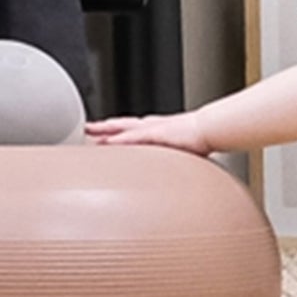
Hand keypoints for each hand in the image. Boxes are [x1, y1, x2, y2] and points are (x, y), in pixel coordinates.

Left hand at [84, 112, 211, 155]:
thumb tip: (170, 171)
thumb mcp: (180, 150)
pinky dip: (119, 139)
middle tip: (86, 128)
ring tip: (90, 132)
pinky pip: (133, 137)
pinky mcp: (157, 133)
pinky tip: (108, 142)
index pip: (130, 129)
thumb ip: (170, 159)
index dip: (114, 130)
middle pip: (121, 125)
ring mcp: (152, 129)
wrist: (210, 130)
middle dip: (103, 127)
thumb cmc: (200, 139)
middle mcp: (151, 127)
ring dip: (106, 130)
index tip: (101, 134)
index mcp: (156, 130)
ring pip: (123, 128)